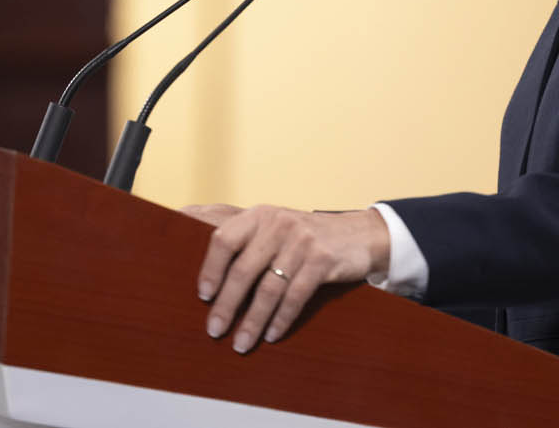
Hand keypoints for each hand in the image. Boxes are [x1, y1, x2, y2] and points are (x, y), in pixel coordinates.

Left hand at [180, 204, 390, 352]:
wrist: (358, 234)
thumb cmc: (304, 236)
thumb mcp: (274, 226)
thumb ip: (244, 239)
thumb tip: (200, 260)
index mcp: (260, 215)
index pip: (225, 239)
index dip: (210, 269)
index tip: (203, 296)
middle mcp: (279, 224)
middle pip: (244, 269)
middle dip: (227, 305)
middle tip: (215, 330)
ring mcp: (302, 241)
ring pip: (269, 288)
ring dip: (253, 321)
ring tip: (241, 343)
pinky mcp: (323, 259)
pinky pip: (295, 296)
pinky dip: (281, 319)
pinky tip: (271, 335)